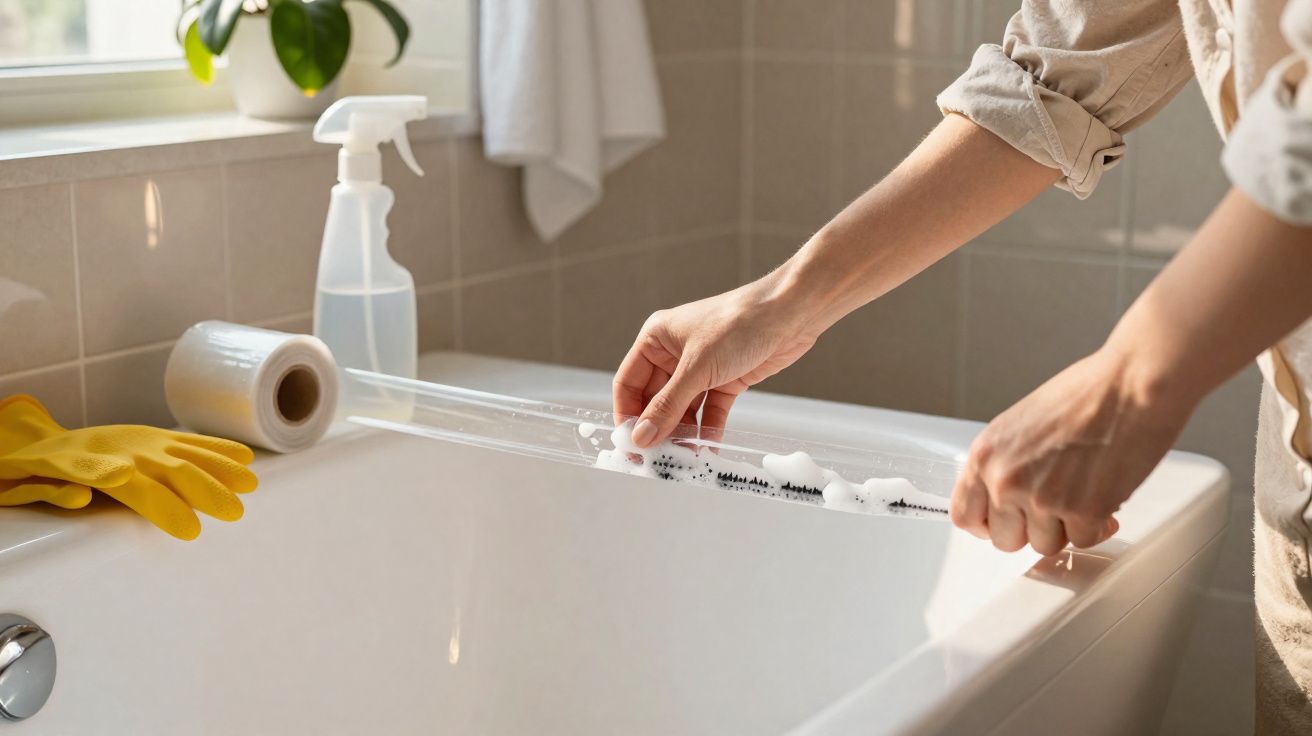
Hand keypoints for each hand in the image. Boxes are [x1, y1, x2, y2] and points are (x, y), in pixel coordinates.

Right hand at [614, 279, 820, 447]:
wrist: (791, 314)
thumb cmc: (739, 322)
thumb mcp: (697, 368)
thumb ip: (668, 405)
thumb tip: (642, 435)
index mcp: (656, 339)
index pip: (629, 383)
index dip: (627, 414)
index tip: (630, 444)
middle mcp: (675, 354)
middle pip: (655, 400)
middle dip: (657, 429)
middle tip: (655, 459)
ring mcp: (701, 368)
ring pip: (683, 409)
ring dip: (682, 433)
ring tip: (682, 459)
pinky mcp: (726, 380)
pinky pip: (710, 411)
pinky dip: (708, 430)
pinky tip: (707, 449)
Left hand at [950, 347, 1194, 554]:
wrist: (1131, 386)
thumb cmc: (1084, 395)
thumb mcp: (1019, 424)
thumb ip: (1004, 463)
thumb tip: (1001, 498)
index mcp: (985, 456)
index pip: (964, 516)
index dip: (987, 524)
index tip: (1004, 522)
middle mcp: (1006, 480)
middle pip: (1005, 540)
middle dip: (1030, 528)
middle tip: (1050, 509)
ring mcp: (1043, 499)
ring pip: (1045, 545)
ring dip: (1065, 527)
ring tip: (1081, 493)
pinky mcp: (1083, 512)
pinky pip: (1083, 540)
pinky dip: (1096, 526)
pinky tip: (1104, 498)